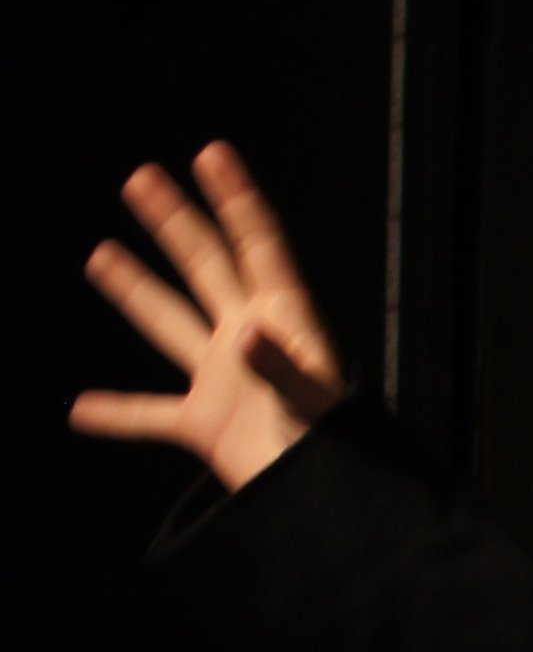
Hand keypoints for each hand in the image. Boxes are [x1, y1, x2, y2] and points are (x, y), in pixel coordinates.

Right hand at [70, 142, 346, 491]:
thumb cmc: (335, 449)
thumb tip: (246, 334)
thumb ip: (281, 367)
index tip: (212, 154)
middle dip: (175, 222)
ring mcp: (223, 379)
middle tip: (142, 177)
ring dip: (135, 290)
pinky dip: (115, 413)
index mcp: (285, 320)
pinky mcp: (203, 424)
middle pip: (205, 267)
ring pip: (169, 324)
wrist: (324, 498)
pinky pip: (148, 414)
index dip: (235, 198)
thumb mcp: (313, 402)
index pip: (258, 245)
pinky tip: (78, 409)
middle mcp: (249, 339)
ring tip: (100, 255)